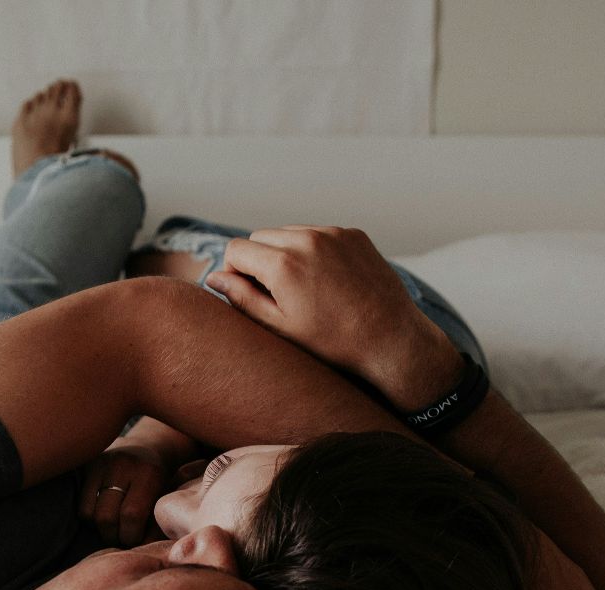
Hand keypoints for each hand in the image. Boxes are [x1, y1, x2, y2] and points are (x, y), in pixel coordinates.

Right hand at [78, 441, 170, 546]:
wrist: (149, 447)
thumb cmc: (160, 482)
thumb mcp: (164, 499)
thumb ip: (156, 525)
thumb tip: (142, 549)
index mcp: (148, 473)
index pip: (131, 515)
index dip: (131, 536)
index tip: (135, 540)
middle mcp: (123, 465)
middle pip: (106, 517)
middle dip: (114, 537)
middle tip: (122, 538)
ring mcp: (101, 464)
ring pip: (90, 514)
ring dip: (101, 529)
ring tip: (114, 527)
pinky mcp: (87, 467)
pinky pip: (81, 506)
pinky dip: (91, 518)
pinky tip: (104, 515)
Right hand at [206, 226, 456, 403]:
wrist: (391, 341)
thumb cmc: (333, 343)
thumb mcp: (279, 327)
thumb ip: (241, 298)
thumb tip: (213, 278)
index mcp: (283, 264)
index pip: (236, 249)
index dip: (234, 272)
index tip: (247, 292)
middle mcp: (307, 240)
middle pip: (260, 236)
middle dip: (259, 260)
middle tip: (274, 294)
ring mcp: (333, 233)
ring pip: (289, 232)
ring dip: (286, 253)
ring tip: (303, 289)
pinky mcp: (353, 234)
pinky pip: (319, 234)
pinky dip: (314, 250)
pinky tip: (327, 281)